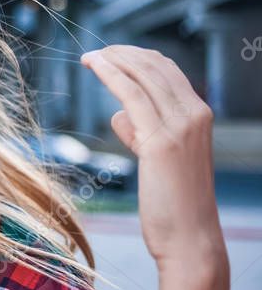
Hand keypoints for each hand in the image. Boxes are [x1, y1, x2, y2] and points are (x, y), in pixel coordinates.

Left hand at [80, 45, 225, 270]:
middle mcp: (194, 114)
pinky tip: (94, 66)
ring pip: (143, 76)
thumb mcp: (158, 156)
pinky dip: (111, 75)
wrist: (189, 238)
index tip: (111, 53)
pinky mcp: (161, 141)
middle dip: (122, 53)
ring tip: (89, 57)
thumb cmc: (171, 201)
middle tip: (95, 51)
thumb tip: (119, 114)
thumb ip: (142, 131)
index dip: (137, 56)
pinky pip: (132, 96)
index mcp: (199, 115)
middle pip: (155, 67)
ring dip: (113, 60)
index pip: (167, 70)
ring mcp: (180, 126)